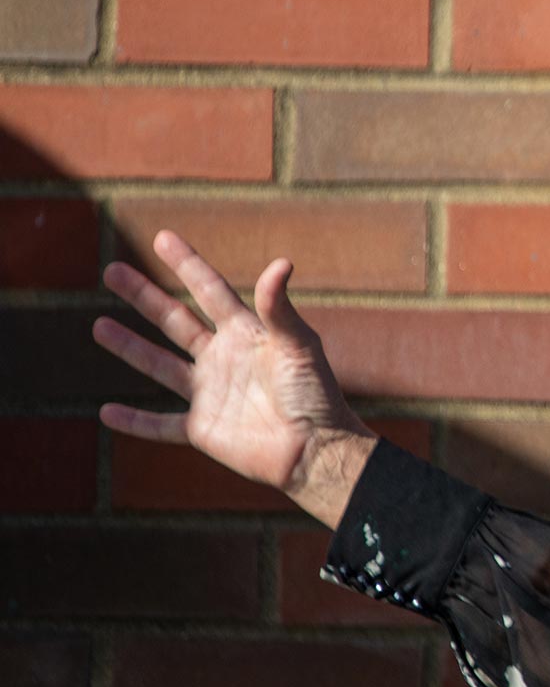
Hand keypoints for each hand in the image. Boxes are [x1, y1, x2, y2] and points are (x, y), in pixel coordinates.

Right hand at [94, 229, 376, 526]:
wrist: (315, 448)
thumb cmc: (314, 394)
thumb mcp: (298, 345)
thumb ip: (280, 308)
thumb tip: (281, 262)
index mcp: (247, 334)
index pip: (210, 292)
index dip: (187, 265)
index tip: (162, 238)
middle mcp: (223, 359)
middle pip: (175, 321)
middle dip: (144, 297)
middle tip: (112, 272)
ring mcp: (210, 394)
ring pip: (160, 365)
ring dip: (130, 346)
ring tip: (98, 325)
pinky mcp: (202, 429)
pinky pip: (161, 425)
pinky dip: (134, 421)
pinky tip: (106, 412)